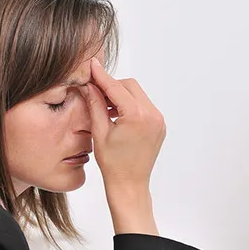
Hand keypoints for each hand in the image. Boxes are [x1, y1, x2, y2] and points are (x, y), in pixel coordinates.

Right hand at [83, 58, 164, 234]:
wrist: (130, 185)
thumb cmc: (112, 164)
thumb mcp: (99, 131)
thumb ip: (95, 104)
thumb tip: (89, 84)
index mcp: (137, 116)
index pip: (116, 87)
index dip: (101, 76)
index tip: (91, 65)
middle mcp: (153, 115)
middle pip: (130, 86)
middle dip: (112, 86)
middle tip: (94, 92)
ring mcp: (159, 120)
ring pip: (138, 94)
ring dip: (121, 95)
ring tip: (104, 107)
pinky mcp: (160, 126)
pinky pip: (144, 106)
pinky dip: (130, 105)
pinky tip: (116, 115)